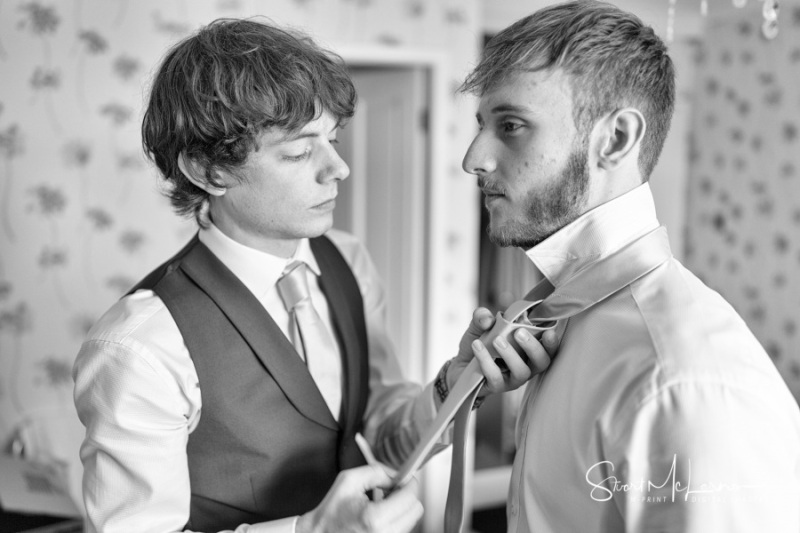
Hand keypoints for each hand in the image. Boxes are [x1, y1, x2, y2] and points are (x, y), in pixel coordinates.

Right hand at [296, 465, 422, 532]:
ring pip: (411, 520)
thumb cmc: (332, 510)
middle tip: (392, 490)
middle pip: (416, 510)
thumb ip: (377, 471)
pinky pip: (403, 529)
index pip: (410, 497)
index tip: (403, 478)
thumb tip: (397, 474)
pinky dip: (397, 518)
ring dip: (402, 508)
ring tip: (383, 503)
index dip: (408, 483)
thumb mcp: (349, 480)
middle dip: (406, 495)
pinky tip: (382, 514)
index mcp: (374, 517)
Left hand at [448, 307, 557, 395]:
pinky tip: (477, 346)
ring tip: (497, 340)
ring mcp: (513, 379)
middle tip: (519, 333)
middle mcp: (526, 366)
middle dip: (533, 347)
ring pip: (521, 372)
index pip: (548, 348)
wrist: (461, 364)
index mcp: (529, 349)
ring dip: (511, 354)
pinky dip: (486, 360)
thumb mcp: (480, 325)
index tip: (549, 332)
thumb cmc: (480, 343)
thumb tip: (487, 319)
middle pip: (541, 362)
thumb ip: (483, 316)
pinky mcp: (497, 387)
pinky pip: (496, 377)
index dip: (552, 342)